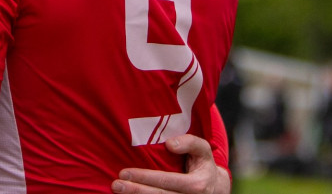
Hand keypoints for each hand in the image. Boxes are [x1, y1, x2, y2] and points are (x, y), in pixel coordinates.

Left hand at [112, 135, 230, 193]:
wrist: (215, 188)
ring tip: (118, 191)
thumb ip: (190, 142)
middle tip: (116, 184)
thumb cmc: (203, 164)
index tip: (125, 172)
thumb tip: (170, 144)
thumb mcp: (203, 150)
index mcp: (197, 185)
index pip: (167, 181)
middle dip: (135, 191)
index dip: (145, 178)